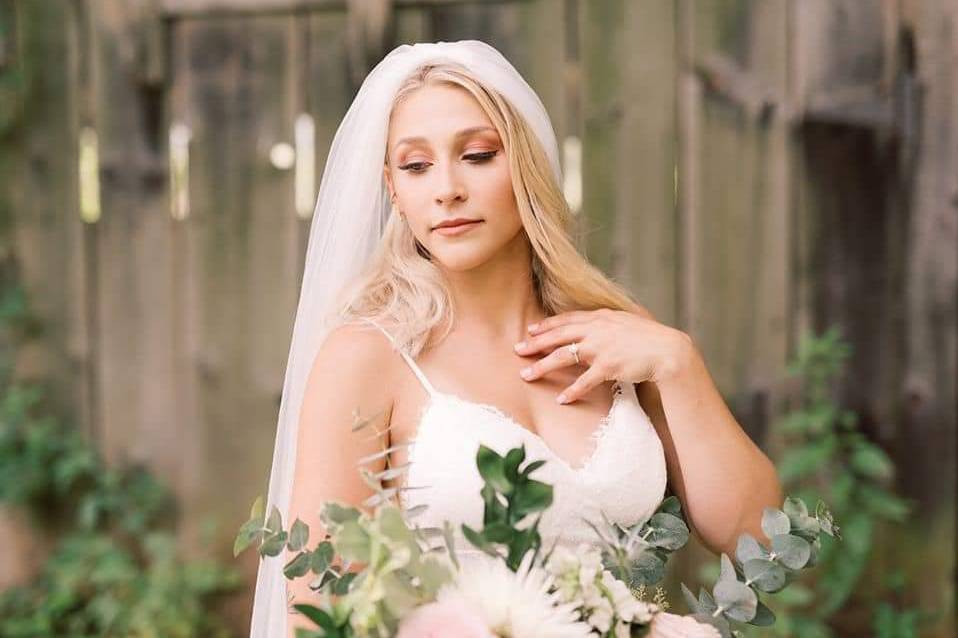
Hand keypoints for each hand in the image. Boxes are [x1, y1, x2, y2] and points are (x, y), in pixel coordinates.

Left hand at [513, 308, 693, 403]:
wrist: (669, 350)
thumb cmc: (649, 338)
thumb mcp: (625, 322)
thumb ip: (606, 324)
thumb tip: (594, 325)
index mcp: (600, 318)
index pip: (567, 319)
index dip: (547, 325)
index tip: (531, 330)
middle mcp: (597, 330)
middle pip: (558, 336)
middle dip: (535, 344)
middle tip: (517, 350)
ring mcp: (602, 348)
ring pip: (563, 357)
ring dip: (542, 367)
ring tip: (527, 376)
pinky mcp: (609, 367)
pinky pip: (584, 381)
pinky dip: (571, 391)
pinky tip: (560, 400)